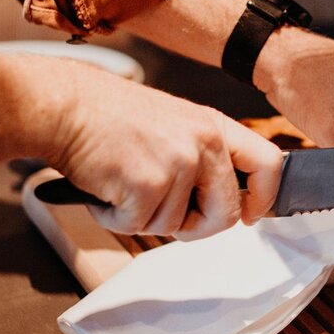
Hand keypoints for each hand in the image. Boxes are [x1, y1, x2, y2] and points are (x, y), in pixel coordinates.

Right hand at [51, 67, 282, 238]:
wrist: (64, 106)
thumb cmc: (109, 116)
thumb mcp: (174, 124)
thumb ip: (203, 156)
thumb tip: (222, 201)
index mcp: (214, 126)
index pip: (269, 163)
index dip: (263, 198)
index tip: (249, 214)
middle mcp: (204, 143)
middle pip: (226, 214)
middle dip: (197, 228)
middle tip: (167, 215)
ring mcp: (179, 164)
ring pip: (175, 226)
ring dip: (143, 217)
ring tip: (122, 182)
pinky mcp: (148, 185)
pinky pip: (138, 226)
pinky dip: (114, 217)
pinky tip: (105, 188)